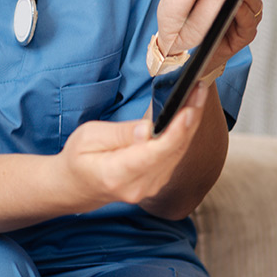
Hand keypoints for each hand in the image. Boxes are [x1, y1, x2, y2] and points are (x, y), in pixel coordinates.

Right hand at [57, 82, 209, 211]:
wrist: (76, 186)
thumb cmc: (78, 158)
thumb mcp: (89, 137)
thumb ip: (120, 134)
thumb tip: (148, 129)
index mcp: (116, 174)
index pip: (153, 154)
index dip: (174, 132)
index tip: (188, 110)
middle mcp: (138, 186)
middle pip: (172, 151)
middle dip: (189, 119)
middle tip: (200, 89)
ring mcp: (150, 187)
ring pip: (178, 153)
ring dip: (190, 123)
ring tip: (197, 94)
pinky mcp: (157, 181)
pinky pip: (175, 156)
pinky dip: (184, 133)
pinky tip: (188, 112)